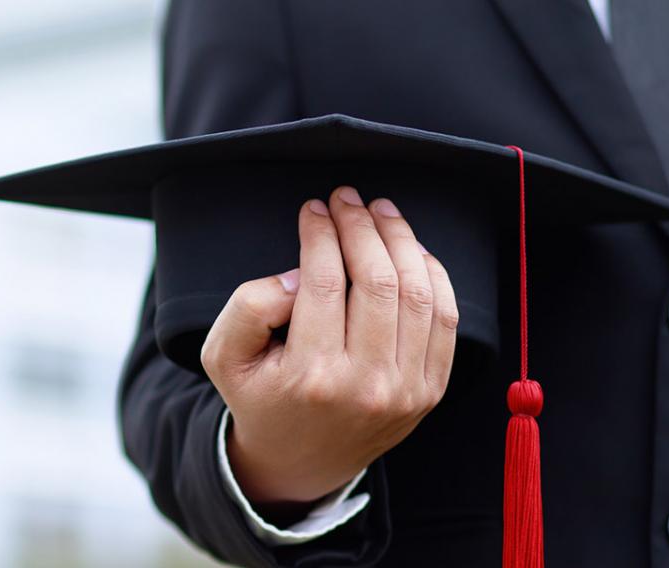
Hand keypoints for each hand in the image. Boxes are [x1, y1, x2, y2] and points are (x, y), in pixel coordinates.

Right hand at [201, 186, 459, 504]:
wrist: (300, 462)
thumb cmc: (260, 397)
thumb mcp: (223, 356)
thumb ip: (248, 308)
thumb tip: (298, 274)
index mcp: (313, 377)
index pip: (325, 282)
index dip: (321, 234)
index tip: (314, 208)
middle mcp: (367, 385)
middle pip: (378, 281)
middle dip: (363, 226)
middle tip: (347, 199)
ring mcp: (406, 390)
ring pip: (418, 294)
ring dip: (401, 240)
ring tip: (380, 212)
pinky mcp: (430, 390)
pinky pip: (445, 319)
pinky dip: (433, 274)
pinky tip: (410, 248)